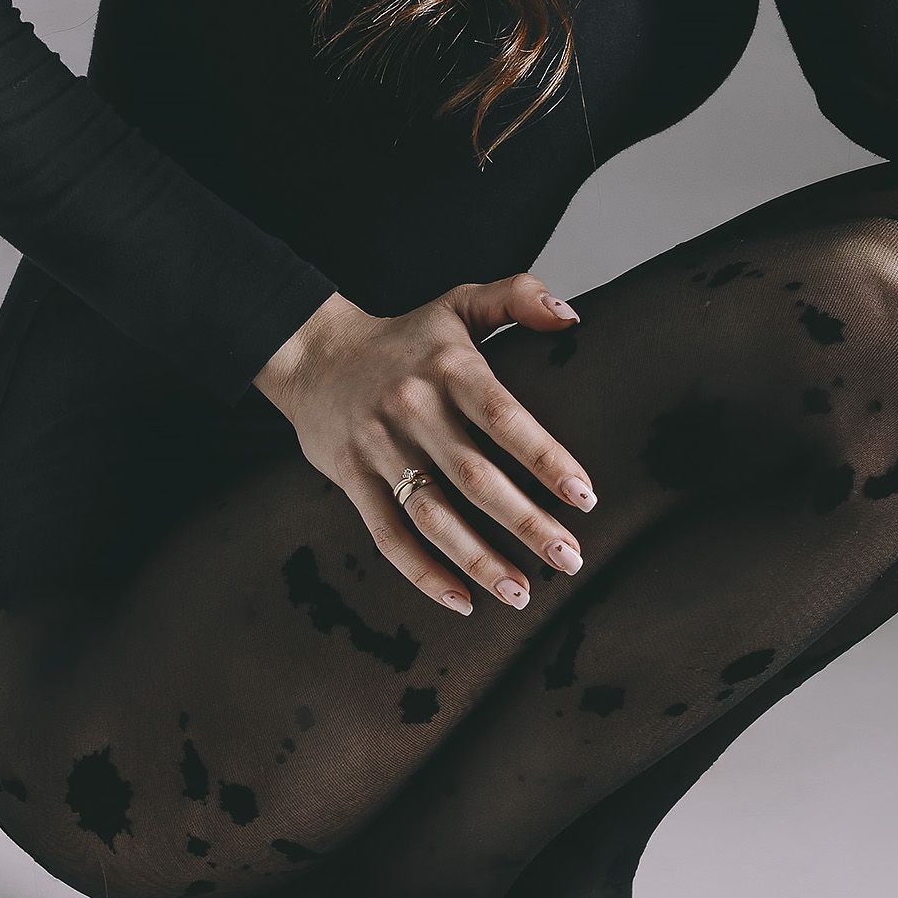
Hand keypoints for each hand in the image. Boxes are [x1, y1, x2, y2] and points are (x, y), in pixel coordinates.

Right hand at [251, 276, 598, 616]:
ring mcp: (379, 449)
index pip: (503, 418)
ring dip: (479, 560)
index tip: (584, 497)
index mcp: (448, 368)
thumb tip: (572, 317)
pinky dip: (423, 574)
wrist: (313, 353)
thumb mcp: (459, 304)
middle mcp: (413, 410)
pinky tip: (462, 600)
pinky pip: (388, 536)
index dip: (545, 459)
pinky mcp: (352, 479)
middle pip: (475, 477)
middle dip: (526, 523)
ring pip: (433, 516)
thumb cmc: (406, 337)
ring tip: (522, 593)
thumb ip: (518, 298)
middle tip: (570, 558)